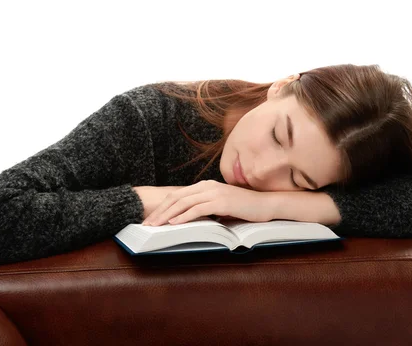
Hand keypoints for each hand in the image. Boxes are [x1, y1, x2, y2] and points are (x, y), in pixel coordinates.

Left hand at [141, 180, 273, 225]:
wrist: (266, 204)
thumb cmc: (244, 208)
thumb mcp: (220, 206)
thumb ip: (205, 209)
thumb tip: (188, 220)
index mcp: (205, 186)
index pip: (177, 195)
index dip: (162, 207)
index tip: (151, 218)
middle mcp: (207, 186)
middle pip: (176, 198)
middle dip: (159, 211)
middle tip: (146, 224)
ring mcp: (214, 192)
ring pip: (183, 203)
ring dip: (167, 215)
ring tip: (155, 226)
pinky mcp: (221, 201)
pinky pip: (197, 209)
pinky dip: (184, 216)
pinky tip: (174, 224)